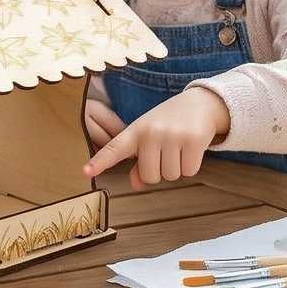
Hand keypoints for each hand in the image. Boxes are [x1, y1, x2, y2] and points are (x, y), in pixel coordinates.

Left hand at [84, 86, 229, 187]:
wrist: (200, 103)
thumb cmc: (170, 123)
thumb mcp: (150, 138)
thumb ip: (140, 162)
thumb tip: (136, 184)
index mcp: (136, 131)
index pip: (114, 149)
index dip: (100, 162)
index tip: (85, 172)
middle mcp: (151, 132)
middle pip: (150, 176)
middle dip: (160, 172)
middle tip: (166, 153)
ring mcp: (172, 135)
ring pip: (170, 176)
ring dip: (177, 168)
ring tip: (179, 148)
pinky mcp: (193, 140)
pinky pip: (188, 172)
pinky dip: (191, 166)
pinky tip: (191, 149)